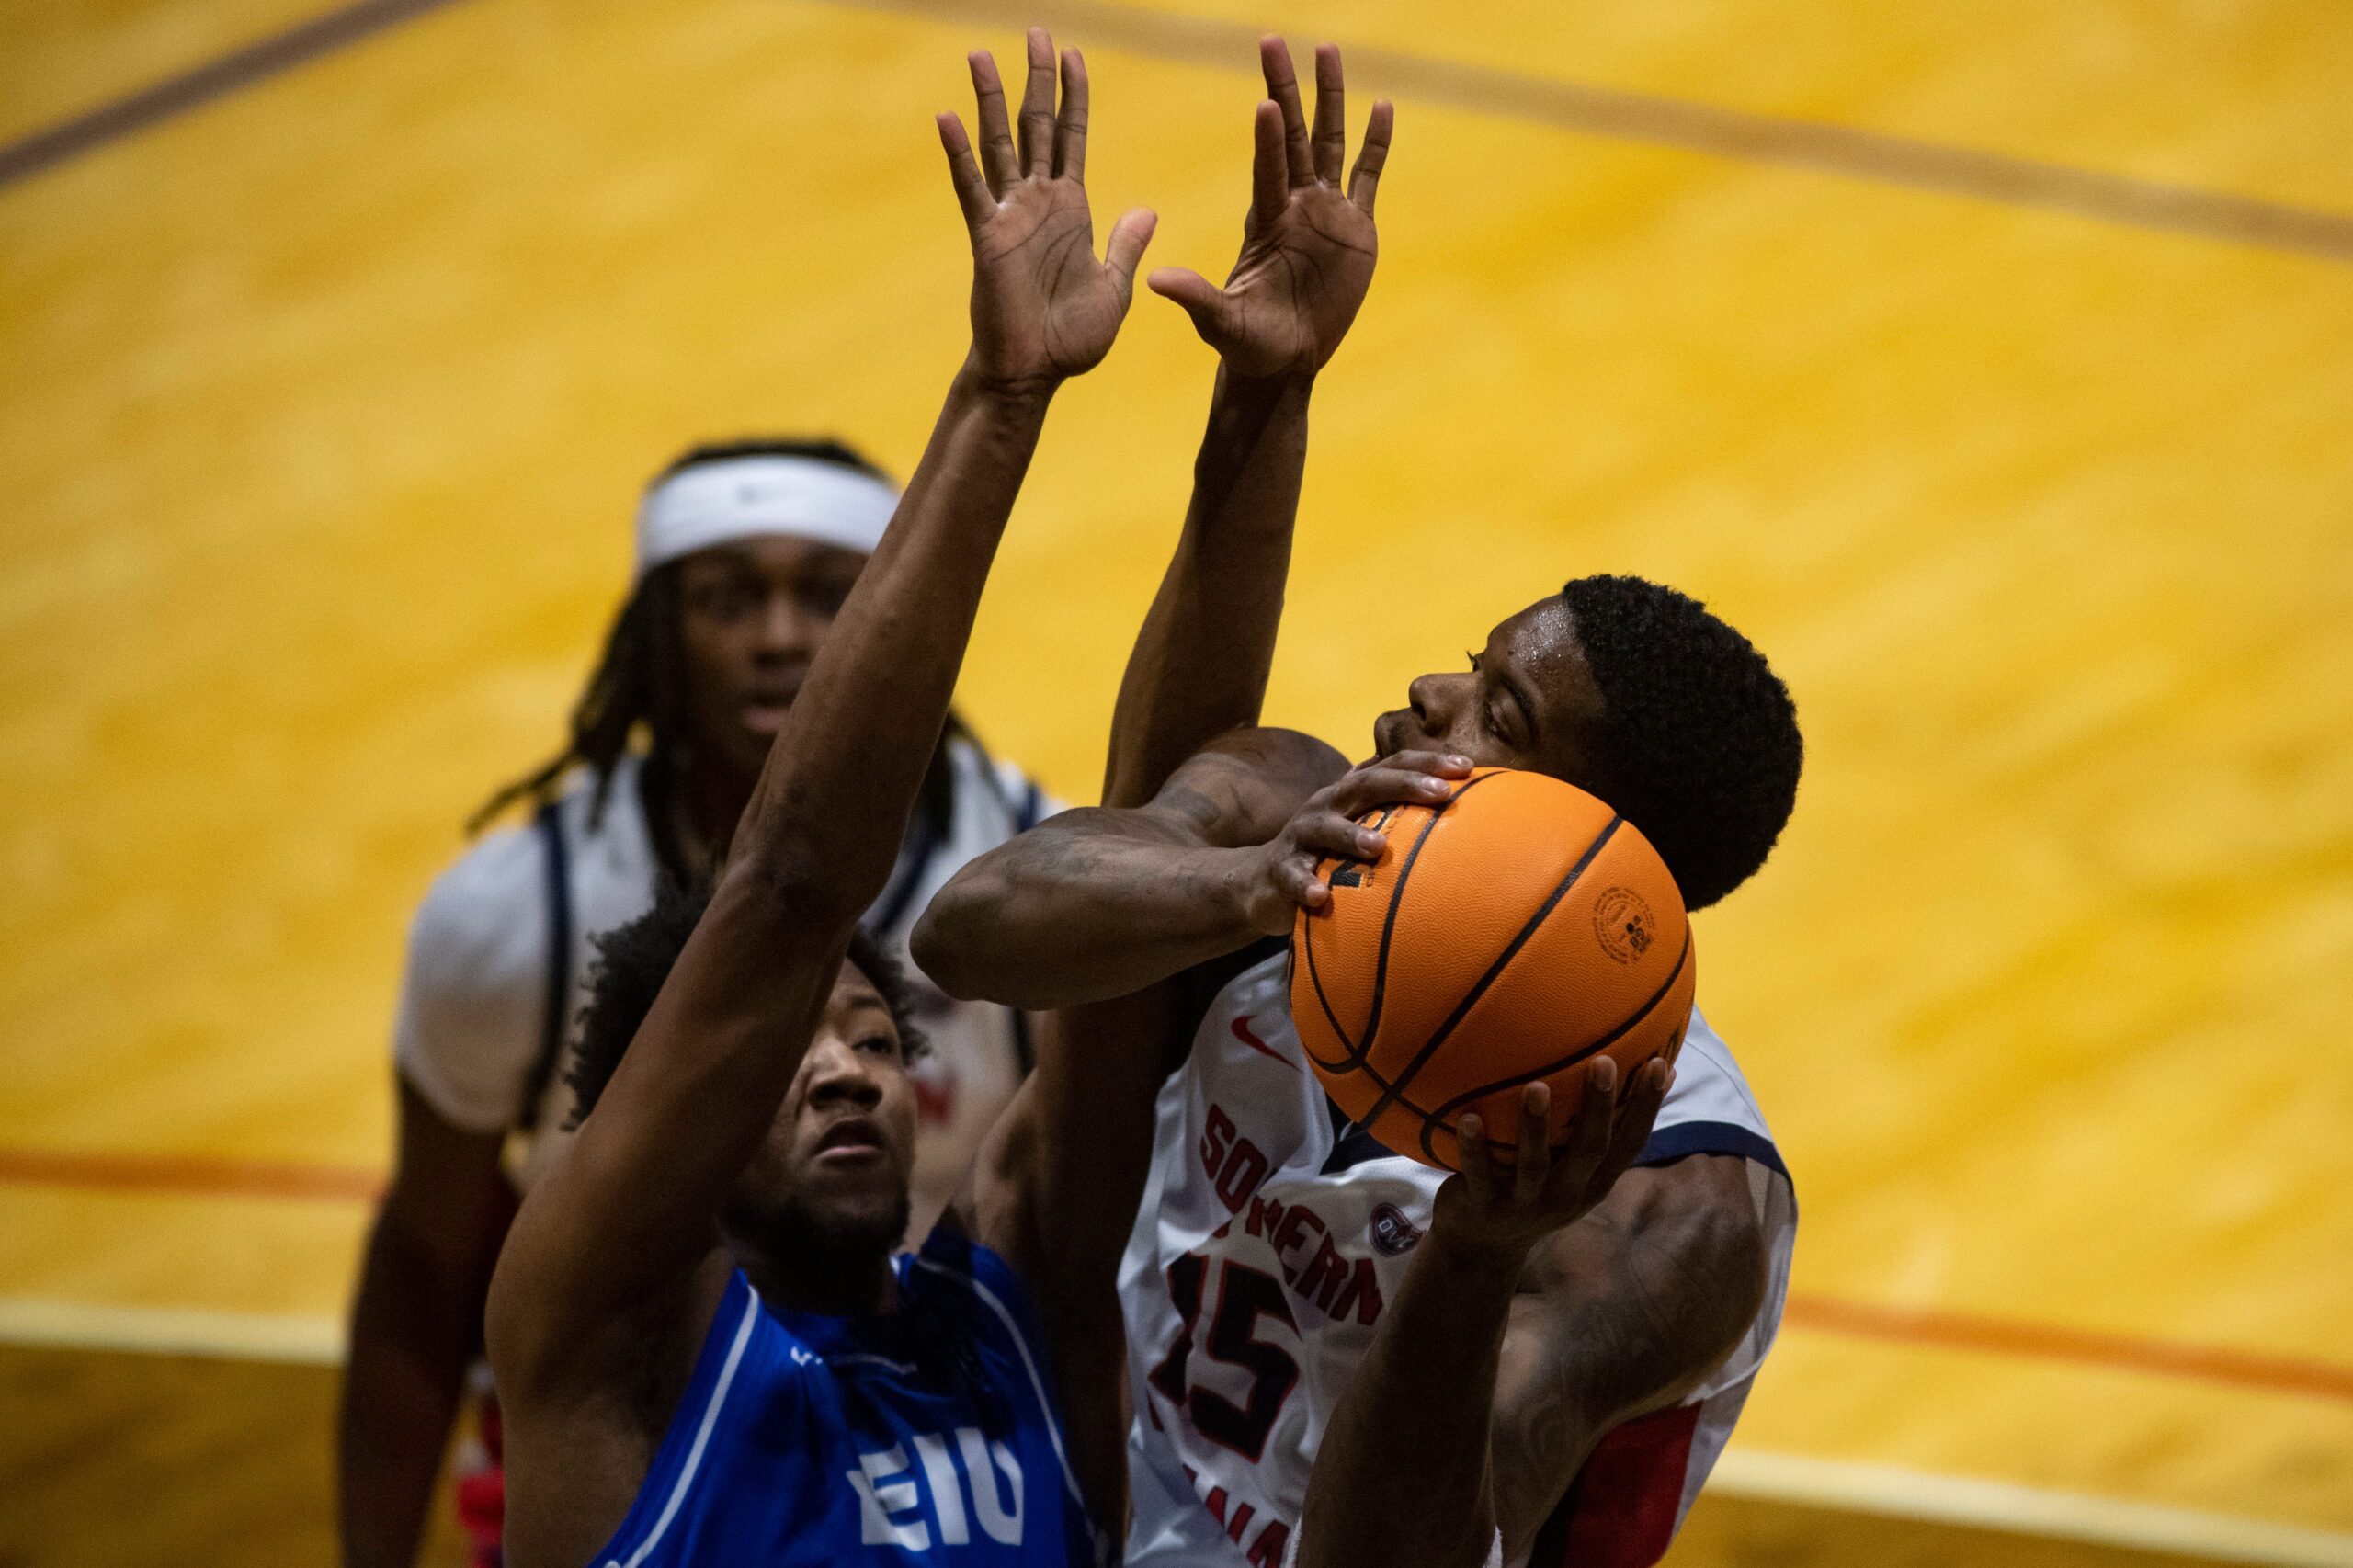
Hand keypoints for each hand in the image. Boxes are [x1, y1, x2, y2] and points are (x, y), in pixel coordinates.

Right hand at [939, 30, 1156, 392]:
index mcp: (1072, 209)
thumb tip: (1146, 209)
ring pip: (1000, 144)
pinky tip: (946, 117)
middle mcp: (1039, 203)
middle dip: (1037, 79)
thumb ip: (1124, 245)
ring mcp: (1010, 216)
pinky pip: (971, 188)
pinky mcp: (987, 237)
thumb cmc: (1071, 339)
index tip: (1074, 55)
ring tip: (980, 54)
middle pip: (1037, 126)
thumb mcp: (1114, 288)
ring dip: (991, 100)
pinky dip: (959, 153)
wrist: (1035, 374)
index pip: (1072, 138)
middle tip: (1037, 31)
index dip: (1073, 97)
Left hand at [1149, 39, 1391, 378]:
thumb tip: (1156, 280)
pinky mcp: (1356, 228)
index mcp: (1264, 221)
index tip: (1263, 100)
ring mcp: (1325, 212)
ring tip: (1327, 48)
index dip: (1268, 138)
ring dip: (1330, 97)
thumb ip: (1196, 297)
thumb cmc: (1248, 343)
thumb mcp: (1221, 322)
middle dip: (1286, 88)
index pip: (1267, 168)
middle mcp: (1294, 205)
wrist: (1285, 360)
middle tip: (1271, 39)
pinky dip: (1376, 143)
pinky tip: (1382, 106)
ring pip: (1331, 142)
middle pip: (1293, 135)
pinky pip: (1368, 177)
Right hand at [1233, 750, 1471, 932]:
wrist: (1261, 883)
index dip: (1427, 761)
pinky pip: (1292, 876)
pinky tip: (1321, 897)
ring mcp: (1301, 836)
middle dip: (1405, 784)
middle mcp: (1327, 805)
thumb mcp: (1363, 834)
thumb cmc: (1329, 858)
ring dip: (1351, 834)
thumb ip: (1402, 827)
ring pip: (1325, 827)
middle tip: (1441, 792)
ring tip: (1379, 847)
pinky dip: (1305, 885)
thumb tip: (1469, 835)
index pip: (1391, 766)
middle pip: (1365, 784)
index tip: (1467, 768)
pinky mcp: (1280, 869)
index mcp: (1351, 794)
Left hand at [1431, 1061, 1672, 1268]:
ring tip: (1535, 1087)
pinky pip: (1479, 1174)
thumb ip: (1598, 1127)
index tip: (1658, 1064)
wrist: (1483, 1248)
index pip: (1630, 1144)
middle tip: (1603, 1061)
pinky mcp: (1485, 1206)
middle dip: (1599, 1108)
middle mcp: (1565, 1194)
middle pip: (1589, 1151)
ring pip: (1534, 1165)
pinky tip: (1468, 1118)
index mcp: (1593, 1183)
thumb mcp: (1574, 1168)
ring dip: (1535, 1127)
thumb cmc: (1536, 1189)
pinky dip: (1474, 1148)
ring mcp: (1525, 1203)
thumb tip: (1651, 1071)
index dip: (1647, 1107)